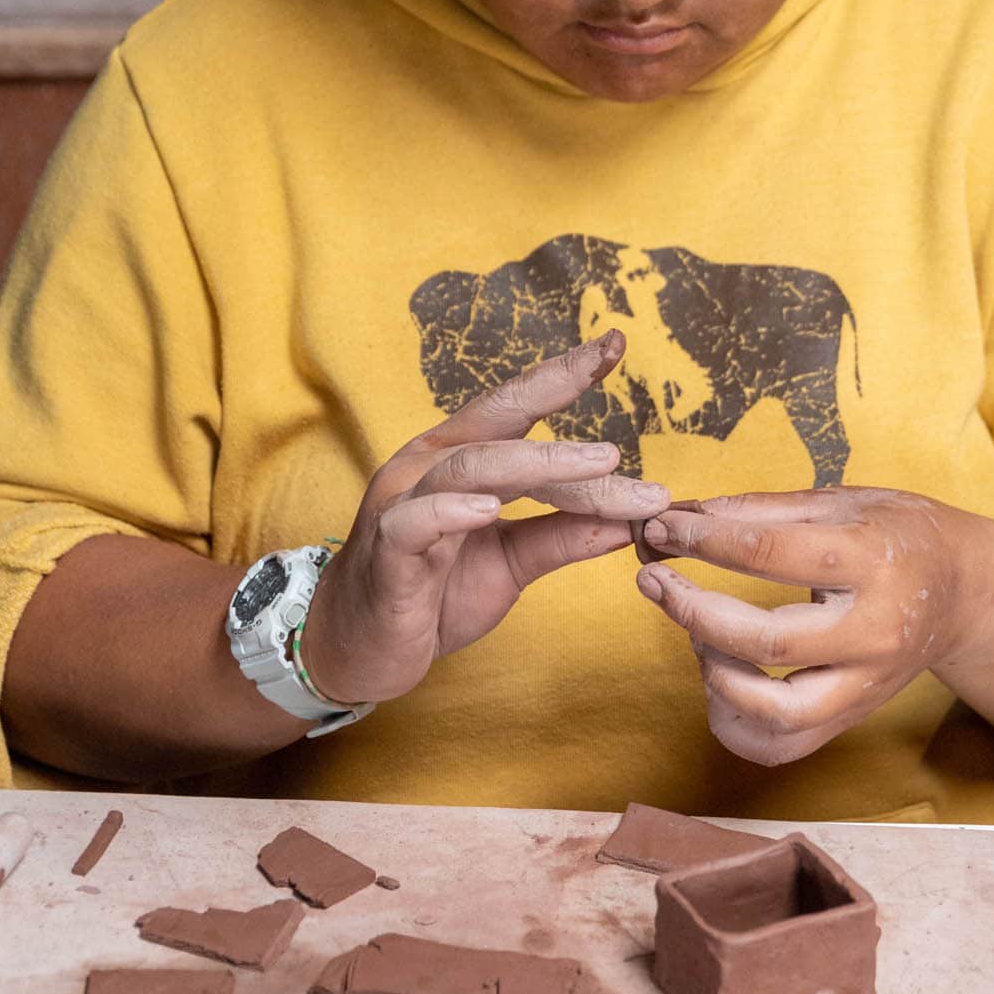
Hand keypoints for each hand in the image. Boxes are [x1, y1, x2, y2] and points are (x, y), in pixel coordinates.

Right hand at [296, 332, 667, 706]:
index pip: (514, 407)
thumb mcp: (511, 563)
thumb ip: (562, 537)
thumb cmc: (432, 596)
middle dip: (558, 400)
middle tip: (619, 401)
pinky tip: (488, 510)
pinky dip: (451, 511)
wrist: (361, 650)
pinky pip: (415, 522)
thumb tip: (632, 519)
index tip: (614, 343)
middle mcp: (428, 468)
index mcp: (458, 460)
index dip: (561, 375)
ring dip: (542, 465)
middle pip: (499, 425)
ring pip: (471, 467)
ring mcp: (403, 505)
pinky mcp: (386, 553)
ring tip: (599, 464)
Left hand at [634, 488, 965, 767]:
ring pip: (775, 713)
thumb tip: (682, 514)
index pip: (769, 555)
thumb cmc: (899, 536)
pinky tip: (720, 676)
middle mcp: (872, 632)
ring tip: (699, 635)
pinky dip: (733, 722)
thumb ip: (762, 510)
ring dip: (715, 675)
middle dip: (692, 611)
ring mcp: (865, 685)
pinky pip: (780, 746)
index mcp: (871, 562)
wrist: (966, 593)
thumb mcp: (843, 500)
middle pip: (766, 643)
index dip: (702, 540)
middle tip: (654, 580)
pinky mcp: (852, 718)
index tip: (661, 528)